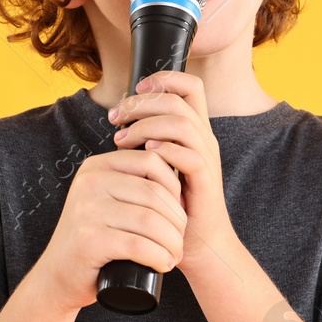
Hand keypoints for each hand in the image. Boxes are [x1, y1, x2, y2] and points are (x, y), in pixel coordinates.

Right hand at [31, 146, 186, 314]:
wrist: (57, 276)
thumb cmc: (92, 240)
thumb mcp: (104, 200)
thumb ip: (128, 182)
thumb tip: (179, 176)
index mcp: (96, 167)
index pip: (151, 161)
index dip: (175, 188)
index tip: (177, 213)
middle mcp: (89, 183)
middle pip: (155, 193)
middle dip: (177, 220)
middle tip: (179, 241)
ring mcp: (87, 211)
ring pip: (150, 221)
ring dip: (172, 242)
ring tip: (174, 254)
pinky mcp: (90, 241)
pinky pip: (139, 246)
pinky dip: (160, 257)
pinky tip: (165, 264)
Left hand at [108, 70, 233, 275]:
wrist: (196, 242)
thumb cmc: (174, 203)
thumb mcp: (160, 164)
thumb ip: (148, 139)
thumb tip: (119, 119)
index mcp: (195, 131)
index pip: (190, 87)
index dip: (165, 79)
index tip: (136, 89)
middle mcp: (204, 139)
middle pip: (179, 100)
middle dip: (143, 102)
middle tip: (115, 117)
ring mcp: (206, 159)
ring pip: (182, 123)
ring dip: (146, 125)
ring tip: (121, 139)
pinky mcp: (205, 181)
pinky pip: (189, 155)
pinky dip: (165, 150)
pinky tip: (144, 154)